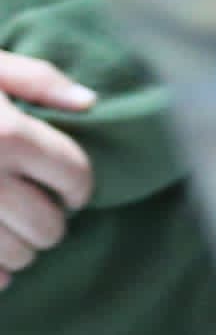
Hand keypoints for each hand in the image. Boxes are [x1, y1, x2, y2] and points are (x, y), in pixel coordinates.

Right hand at [0, 51, 96, 283]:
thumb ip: (36, 78)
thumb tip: (88, 103)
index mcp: (5, 133)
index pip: (74, 176)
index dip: (77, 188)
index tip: (68, 191)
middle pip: (48, 225)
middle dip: (50, 224)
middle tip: (36, 215)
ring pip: (17, 256)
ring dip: (21, 252)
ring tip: (9, 235)